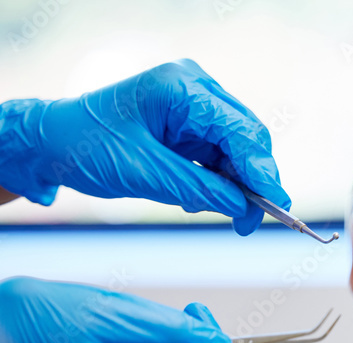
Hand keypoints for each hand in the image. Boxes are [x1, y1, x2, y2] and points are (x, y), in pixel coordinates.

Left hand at [0, 59, 288, 234]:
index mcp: (182, 89)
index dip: (262, 170)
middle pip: (247, 138)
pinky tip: (209, 199)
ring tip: (230, 216)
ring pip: (238, 150)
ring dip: (238, 185)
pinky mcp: (191, 125)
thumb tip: (244, 207)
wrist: (52, 144)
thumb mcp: (146, 174)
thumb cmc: (84, 147)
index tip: (277, 203)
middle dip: (254, 181)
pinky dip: (221, 181)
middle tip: (252, 221)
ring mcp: (194, 106)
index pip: (240, 130)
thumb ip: (201, 189)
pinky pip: (221, 155)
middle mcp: (195, 90)